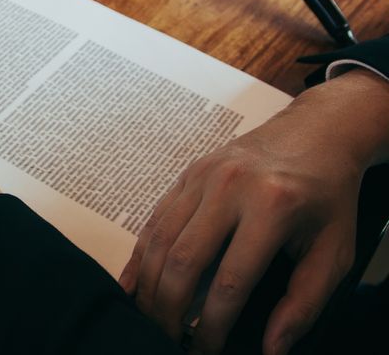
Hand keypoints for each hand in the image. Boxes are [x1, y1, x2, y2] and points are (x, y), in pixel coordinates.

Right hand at [119, 69, 388, 354]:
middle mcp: (229, 187)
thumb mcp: (334, 252)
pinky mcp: (186, 174)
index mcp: (272, 207)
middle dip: (169, 309)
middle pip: (183, 260)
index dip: (213, 325)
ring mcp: (202, 177)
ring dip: (149, 285)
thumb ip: (304, 303)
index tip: (206, 350)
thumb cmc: (327, 196)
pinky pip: (154, 219)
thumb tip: (271, 346)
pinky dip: (140, 255)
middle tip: (166, 339)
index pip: (230, 281)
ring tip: (149, 318)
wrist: (315, 134)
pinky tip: (133, 284)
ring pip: (160, 239)